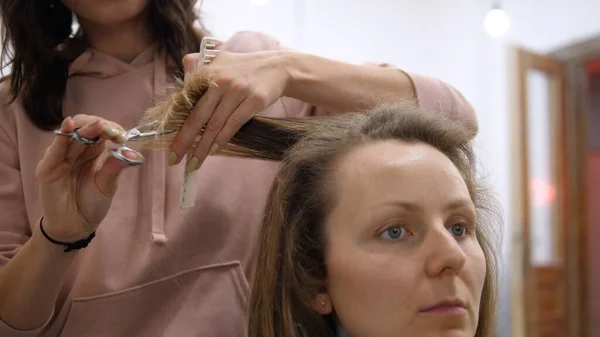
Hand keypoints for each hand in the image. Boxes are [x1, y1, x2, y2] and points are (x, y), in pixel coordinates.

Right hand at [36, 115, 138, 241]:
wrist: (75, 225)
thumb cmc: (92, 203)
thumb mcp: (108, 185)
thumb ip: (116, 167)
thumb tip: (135, 154)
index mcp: (93, 151)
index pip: (99, 131)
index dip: (110, 128)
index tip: (123, 136)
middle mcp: (76, 150)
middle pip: (84, 128)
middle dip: (98, 125)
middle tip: (112, 130)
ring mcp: (60, 157)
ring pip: (70, 135)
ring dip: (84, 128)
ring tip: (98, 126)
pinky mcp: (47, 167)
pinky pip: (54, 150)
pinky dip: (62, 138)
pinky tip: (69, 127)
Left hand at [169, 49, 289, 171]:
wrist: (278, 67)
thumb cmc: (246, 68)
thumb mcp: (221, 59)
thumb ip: (198, 66)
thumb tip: (183, 81)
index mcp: (209, 71)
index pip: (187, 102)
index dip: (177, 125)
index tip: (170, 144)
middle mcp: (222, 80)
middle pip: (198, 116)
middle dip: (184, 141)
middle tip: (173, 160)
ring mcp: (239, 90)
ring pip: (216, 124)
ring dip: (203, 147)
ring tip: (194, 163)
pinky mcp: (255, 100)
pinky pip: (234, 123)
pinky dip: (223, 138)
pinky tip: (214, 150)